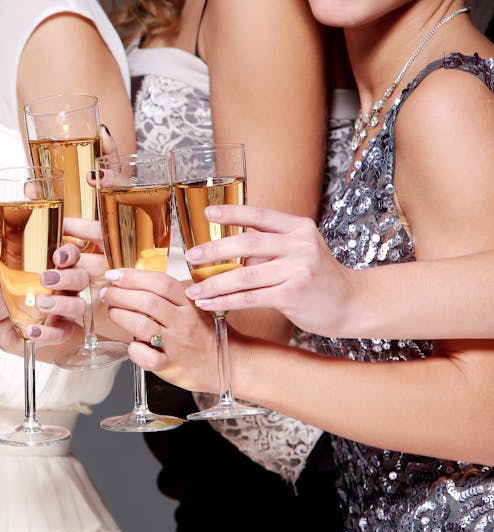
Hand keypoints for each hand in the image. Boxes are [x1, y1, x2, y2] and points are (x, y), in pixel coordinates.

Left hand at [0, 246, 84, 351]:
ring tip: (41, 304)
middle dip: (67, 277)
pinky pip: (62, 333)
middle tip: (47, 279)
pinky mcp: (61, 332)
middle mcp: (65, 288)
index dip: (69, 254)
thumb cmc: (6, 305)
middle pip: (80, 278)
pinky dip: (48, 333)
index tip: (58, 255)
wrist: (4, 331)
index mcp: (53, 270)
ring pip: (77, 305)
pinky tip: (33, 331)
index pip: (70, 256)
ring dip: (62, 304)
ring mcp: (66, 311)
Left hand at [99, 268, 217, 392]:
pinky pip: (147, 357)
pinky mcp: (170, 366)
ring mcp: (177, 345)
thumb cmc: (203, 333)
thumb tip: (135, 280)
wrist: (226, 363)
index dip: (134, 276)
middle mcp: (183, 322)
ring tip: (112, 311)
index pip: (160, 283)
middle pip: (148, 302)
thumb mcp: (193, 306)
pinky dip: (134, 349)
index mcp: (189, 303)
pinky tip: (132, 344)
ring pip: (143, 326)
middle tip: (106, 293)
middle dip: (120, 294)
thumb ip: (170, 294)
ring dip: (121, 316)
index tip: (114, 274)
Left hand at [183, 205, 355, 336]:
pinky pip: (251, 297)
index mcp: (299, 228)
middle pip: (248, 242)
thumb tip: (230, 250)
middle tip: (191, 256)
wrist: (354, 304)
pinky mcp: (294, 294)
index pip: (260, 215)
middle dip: (214, 250)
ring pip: (245, 275)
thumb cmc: (321, 279)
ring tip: (194, 289)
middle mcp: (300, 244)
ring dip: (215, 283)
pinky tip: (210, 304)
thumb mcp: (302, 251)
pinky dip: (226, 301)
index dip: (233, 212)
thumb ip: (273, 247)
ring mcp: (298, 269)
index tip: (208, 213)